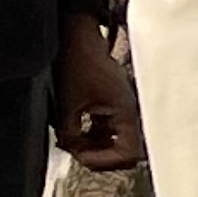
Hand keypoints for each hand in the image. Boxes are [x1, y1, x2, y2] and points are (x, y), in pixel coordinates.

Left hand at [55, 18, 144, 171]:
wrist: (77, 36)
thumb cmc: (78, 62)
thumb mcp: (68, 104)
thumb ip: (70, 133)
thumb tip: (71, 148)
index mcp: (126, 113)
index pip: (128, 153)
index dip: (103, 160)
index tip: (82, 156)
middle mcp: (130, 112)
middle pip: (125, 150)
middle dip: (99, 154)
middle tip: (76, 152)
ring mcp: (122, 107)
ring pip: (116, 140)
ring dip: (95, 145)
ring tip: (73, 141)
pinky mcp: (112, 102)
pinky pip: (109, 128)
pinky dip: (93, 133)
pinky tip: (75, 129)